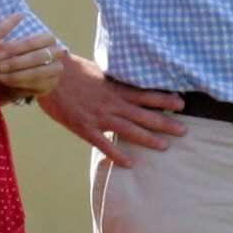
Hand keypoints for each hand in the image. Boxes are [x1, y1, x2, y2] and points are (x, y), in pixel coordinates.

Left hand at [0, 32, 62, 96]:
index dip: (15, 48)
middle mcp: (57, 53)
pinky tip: (8, 83)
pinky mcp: (52, 84)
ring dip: (17, 75)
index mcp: (48, 39)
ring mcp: (57, 69)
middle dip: (17, 63)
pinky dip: (20, 84)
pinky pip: (36, 85)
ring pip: (37, 73)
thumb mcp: (11, 50)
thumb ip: (6, 48)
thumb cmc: (17, 57)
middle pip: (37, 58)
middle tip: (0, 67)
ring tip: (1, 76)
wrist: (21, 75)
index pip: (32, 42)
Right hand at [38, 51, 185, 166]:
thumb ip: (110, 79)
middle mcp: (112, 103)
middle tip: (183, 130)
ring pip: (130, 130)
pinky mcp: (85, 128)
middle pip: (144, 115)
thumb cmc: (69, 69)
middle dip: (165, 123)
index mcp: (115, 87)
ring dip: (149, 139)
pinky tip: (129, 163)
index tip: (180, 103)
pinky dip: (117, 154)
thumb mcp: (96, 70)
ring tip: (165, 146)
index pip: (146, 94)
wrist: (49, 74)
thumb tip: (121, 80)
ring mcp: (99, 117)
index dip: (164, 99)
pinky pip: (104, 144)